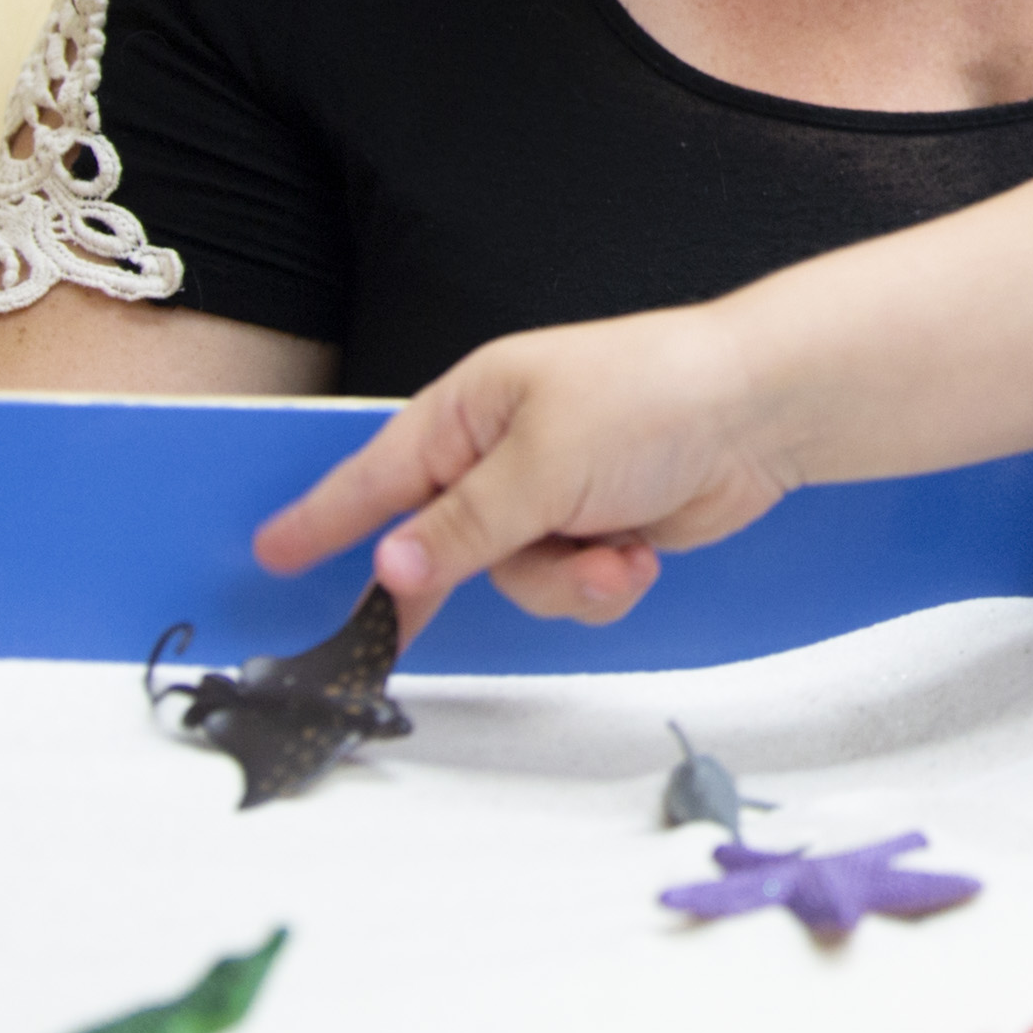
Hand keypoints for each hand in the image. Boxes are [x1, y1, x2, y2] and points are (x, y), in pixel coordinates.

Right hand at [250, 310, 795, 637]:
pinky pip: (567, 588)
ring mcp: (552, 495)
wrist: (759, 410)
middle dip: (461, 578)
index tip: (272, 554)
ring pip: (512, 579)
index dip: (324, 518)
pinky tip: (636, 554)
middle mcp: (503, 453)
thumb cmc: (652, 396)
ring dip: (562, 580)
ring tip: (610, 549)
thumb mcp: (541, 466)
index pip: (375, 473)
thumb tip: (392, 568)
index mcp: (470, 410)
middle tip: (409, 635)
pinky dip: (600, 582)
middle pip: (442, 544)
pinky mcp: (597, 530)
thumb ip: (462, 527)